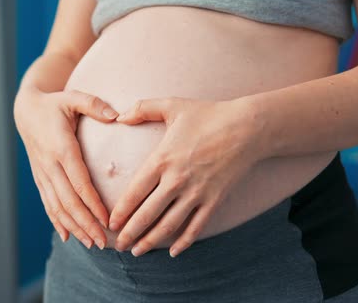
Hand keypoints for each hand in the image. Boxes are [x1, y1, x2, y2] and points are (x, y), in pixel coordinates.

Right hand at [14, 88, 118, 248]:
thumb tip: (117, 115)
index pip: (79, 182)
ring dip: (74, 228)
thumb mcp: (73, 98)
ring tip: (92, 244)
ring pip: (57, 207)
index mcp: (61, 148)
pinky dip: (57, 222)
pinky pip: (48, 204)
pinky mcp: (40, 178)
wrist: (25, 110)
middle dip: (86, 224)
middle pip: (68, 201)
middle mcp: (50, 165)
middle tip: (103, 242)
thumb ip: (94, 105)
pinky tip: (68, 237)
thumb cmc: (55, 104)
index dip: (92, 203)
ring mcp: (43, 174)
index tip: (107, 220)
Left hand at [109, 97, 263, 256]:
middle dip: (130, 233)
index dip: (121, 211)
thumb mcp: (172, 105)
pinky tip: (173, 252)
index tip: (110, 223)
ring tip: (138, 251)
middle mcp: (177, 180)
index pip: (135, 193)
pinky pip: (196, 227)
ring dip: (151, 241)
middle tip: (118, 245)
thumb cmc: (208, 115)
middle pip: (147, 214)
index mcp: (162, 159)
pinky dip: (184, 242)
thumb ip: (142, 109)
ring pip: (169, 225)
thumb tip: (118, 117)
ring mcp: (197, 193)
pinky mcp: (214, 200)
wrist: (247, 128)